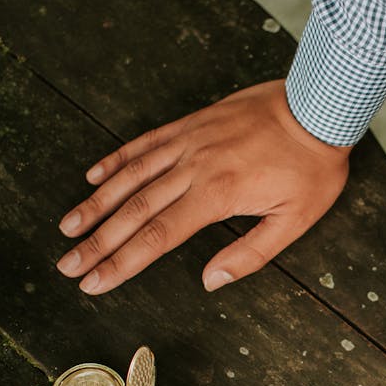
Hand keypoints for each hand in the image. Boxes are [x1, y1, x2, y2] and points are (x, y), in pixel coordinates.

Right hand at [57, 80, 350, 294]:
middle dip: (96, 242)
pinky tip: (93, 176)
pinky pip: (144, 143)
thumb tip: (210, 281)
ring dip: (95, 203)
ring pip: (130, 176)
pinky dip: (116, 159)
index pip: (157, 237)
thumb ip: (250, 254)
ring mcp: (188, 142)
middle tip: (67, 266)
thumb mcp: (295, 220)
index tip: (94, 282)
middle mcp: (193, 168)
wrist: (318, 103)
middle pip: (133, 211)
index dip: (121, 263)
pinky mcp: (190, 124)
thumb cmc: (312, 166)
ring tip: (68, 227)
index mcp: (216, 196)